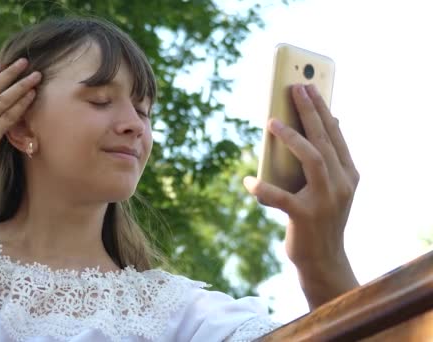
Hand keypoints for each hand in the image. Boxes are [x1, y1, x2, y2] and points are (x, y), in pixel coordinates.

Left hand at [243, 84, 359, 306]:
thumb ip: (324, 163)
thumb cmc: (318, 219)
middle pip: (324, 140)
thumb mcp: (327, 189)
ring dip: (292, 138)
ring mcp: (325, 201)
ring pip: (312, 159)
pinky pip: (280, 197)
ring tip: (272, 121)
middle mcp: (342, 185)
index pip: (336, 135)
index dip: (322, 110)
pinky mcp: (304, 217)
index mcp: (349, 175)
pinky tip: (248, 181)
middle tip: (294, 89)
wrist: (323, 261)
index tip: (310, 88)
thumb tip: (318, 128)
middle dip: (309, 112)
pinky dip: (262, 188)